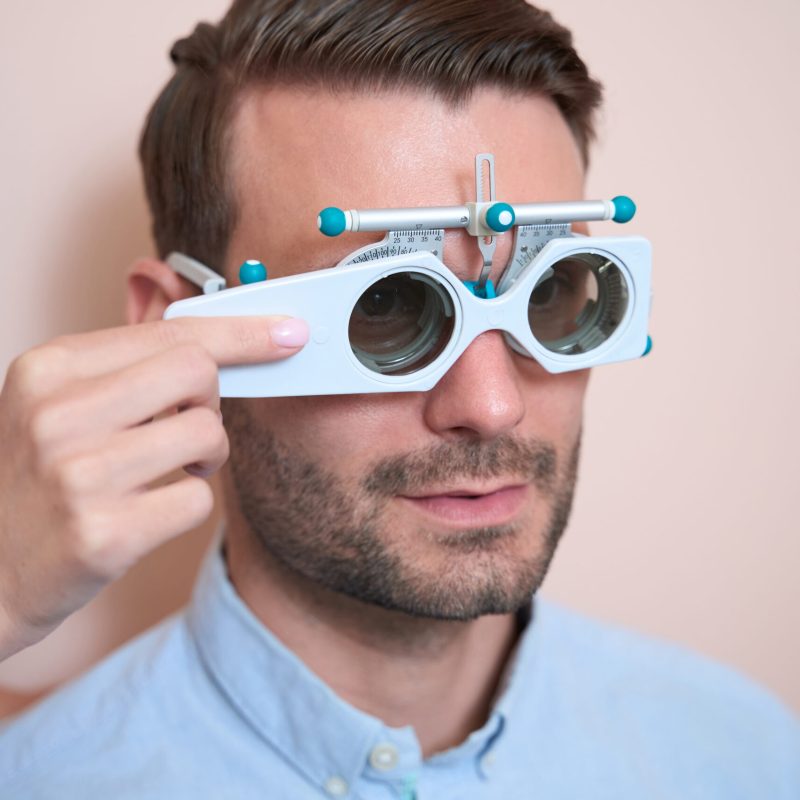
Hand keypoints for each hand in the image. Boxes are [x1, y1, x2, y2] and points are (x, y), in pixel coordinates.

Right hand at [0, 316, 306, 660]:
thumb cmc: (40, 478)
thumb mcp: (61, 401)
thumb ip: (132, 365)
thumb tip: (222, 339)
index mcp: (50, 367)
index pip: (172, 333)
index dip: (242, 333)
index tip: (288, 333)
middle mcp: (57, 413)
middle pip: (198, 373)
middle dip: (211, 401)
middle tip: (187, 427)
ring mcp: (77, 475)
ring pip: (207, 433)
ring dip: (206, 456)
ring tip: (170, 471)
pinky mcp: (102, 535)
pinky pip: (199, 501)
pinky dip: (189, 505)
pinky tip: (151, 512)